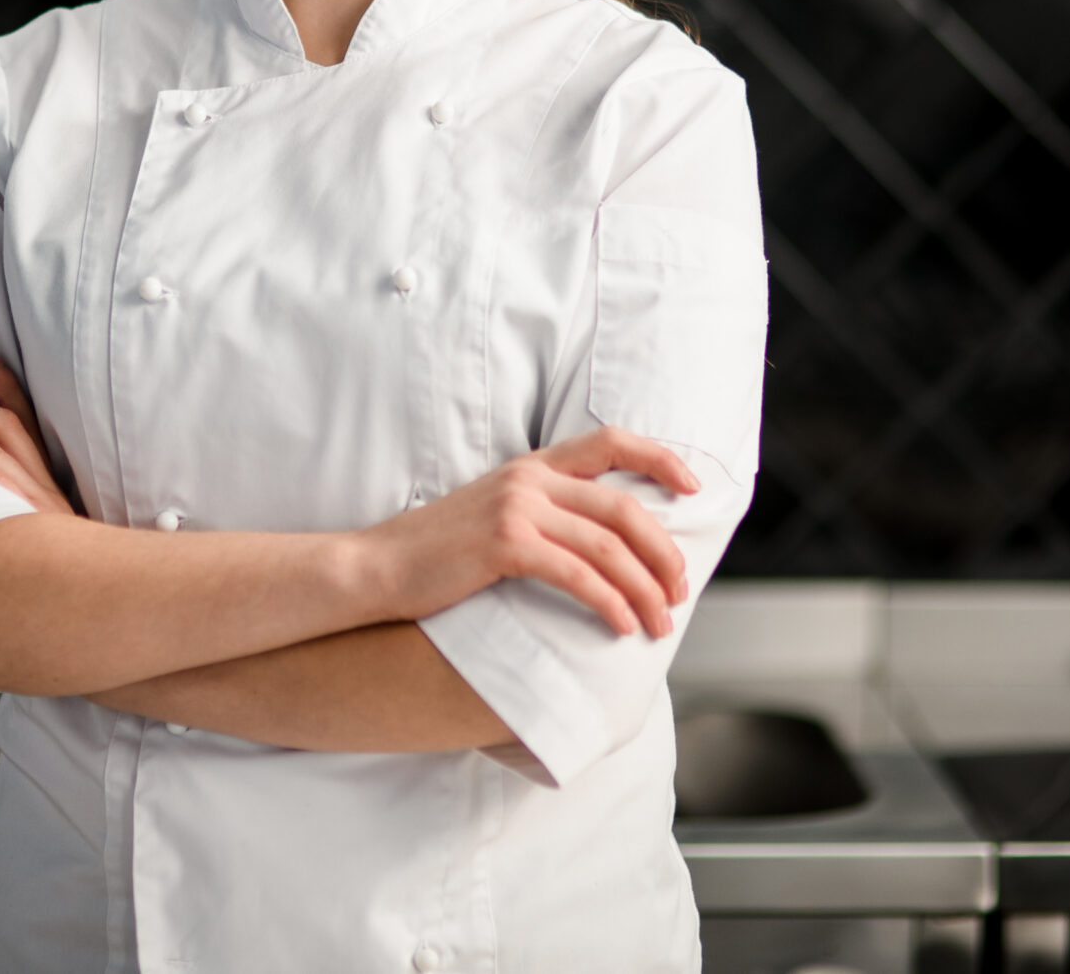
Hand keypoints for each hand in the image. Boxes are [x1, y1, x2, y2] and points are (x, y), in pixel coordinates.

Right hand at [357, 426, 699, 637]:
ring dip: (643, 590)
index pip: (610, 442)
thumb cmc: (436, 555)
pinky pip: (577, 575)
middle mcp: (529, 479)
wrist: (376, 568)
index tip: (692, 487)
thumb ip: (542, 515)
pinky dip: (608, 603)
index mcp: (531, 466)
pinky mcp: (504, 544)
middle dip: (662, 553)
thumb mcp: (494, 517)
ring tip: (658, 623)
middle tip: (679, 591)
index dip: (659, 459)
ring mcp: (516, 508)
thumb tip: (599, 547)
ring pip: (608, 547)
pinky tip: (620, 627)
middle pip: (623, 508)